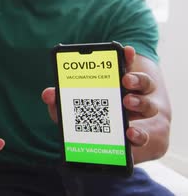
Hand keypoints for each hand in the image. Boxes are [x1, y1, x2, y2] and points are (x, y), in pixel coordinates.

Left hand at [42, 45, 168, 148]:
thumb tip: (48, 93)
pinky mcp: (137, 137)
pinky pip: (143, 136)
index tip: (125, 49)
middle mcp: (131, 97)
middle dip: (136, 79)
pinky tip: (130, 133)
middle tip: (125, 80)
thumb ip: (59, 100)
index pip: (124, 67)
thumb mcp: (68, 108)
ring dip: (140, 102)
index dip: (126, 57)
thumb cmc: (82, 119)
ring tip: (127, 102)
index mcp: (115, 85)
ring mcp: (136, 118)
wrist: (95, 147)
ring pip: (149, 105)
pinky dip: (139, 135)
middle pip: (143, 83)